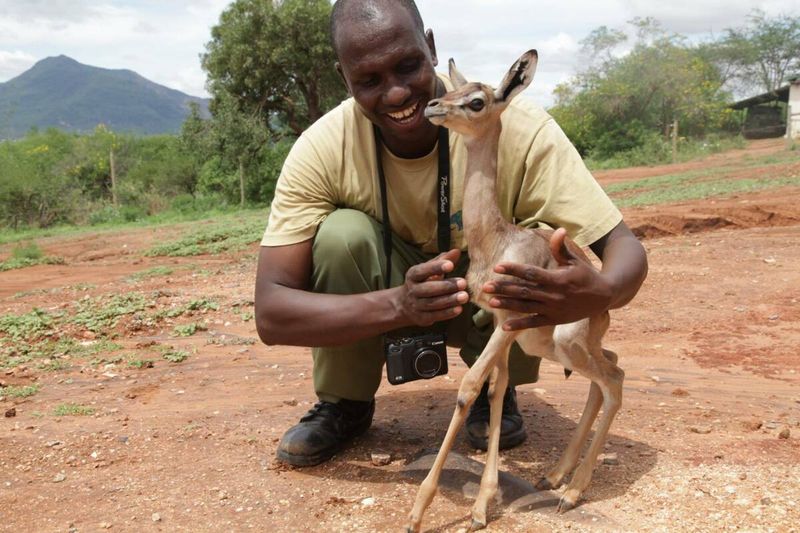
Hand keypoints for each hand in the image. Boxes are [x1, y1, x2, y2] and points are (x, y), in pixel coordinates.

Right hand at [395, 248, 468, 326]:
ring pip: (432, 303)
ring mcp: (416, 305)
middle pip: (428, 289)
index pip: (423, 270)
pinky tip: (459, 309)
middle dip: (446, 286)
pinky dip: (447, 313)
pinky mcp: (421, 318)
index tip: (450, 265)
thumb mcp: (428, 269)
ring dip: (449, 300)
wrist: (405, 304)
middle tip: (463, 283)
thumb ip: (443, 260)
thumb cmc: (422, 282)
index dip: (436, 268)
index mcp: (413, 275)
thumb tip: (457, 251)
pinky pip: (434, 316)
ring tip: (464, 296)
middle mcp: (412, 290)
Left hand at [482, 229, 612, 330]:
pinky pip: (534, 323)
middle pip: (524, 291)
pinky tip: (504, 326)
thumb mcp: (575, 260)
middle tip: (486, 286)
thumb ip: (561, 248)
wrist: (604, 297)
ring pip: (526, 307)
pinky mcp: (554, 320)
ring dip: (508, 305)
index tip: (497, 267)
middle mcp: (554, 295)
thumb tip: (559, 230)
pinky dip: (519, 325)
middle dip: (504, 288)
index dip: (514, 270)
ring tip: (490, 302)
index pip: (531, 273)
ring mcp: (553, 309)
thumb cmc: (586, 275)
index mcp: (558, 279)